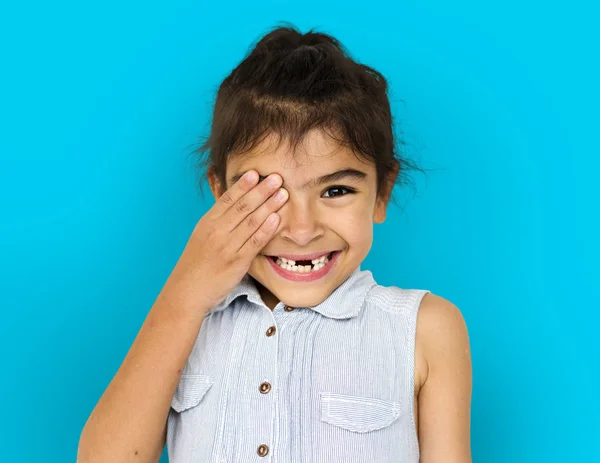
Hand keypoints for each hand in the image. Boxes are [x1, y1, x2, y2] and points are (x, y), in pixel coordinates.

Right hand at [170, 170, 287, 311]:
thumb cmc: (197, 263)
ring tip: (283, 193)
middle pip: (242, 207)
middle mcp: (216, 232)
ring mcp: (227, 246)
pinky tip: (277, 218)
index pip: (227, 199)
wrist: (187, 291)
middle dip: (261, 190)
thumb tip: (232, 202)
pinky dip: (267, 229)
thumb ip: (217, 219)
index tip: (255, 172)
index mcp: (207, 222)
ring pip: (252, 221)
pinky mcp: (237, 262)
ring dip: (269, 206)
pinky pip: (255, 242)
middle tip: (277, 177)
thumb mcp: (201, 235)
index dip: (243, 185)